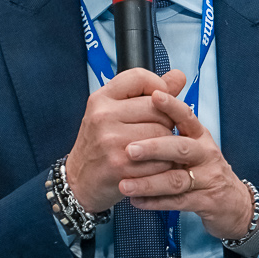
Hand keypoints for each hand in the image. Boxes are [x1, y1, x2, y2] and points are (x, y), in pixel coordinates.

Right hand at [64, 68, 186, 215]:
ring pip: (163, 134)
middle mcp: (103, 116)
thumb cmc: (100, 146)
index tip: (161, 100)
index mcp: (102, 99)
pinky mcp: (120, 165)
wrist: (79, 181)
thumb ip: (147, 94)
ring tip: (157, 151)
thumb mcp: (115, 114)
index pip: (140, 77)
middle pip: (157, 108)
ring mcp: (111, 140)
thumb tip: (179, 76)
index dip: (159, 86)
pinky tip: (154, 166)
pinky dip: (164, 165)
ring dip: (168, 145)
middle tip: (159, 132)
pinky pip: (159, 160)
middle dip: (166, 121)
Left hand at [115, 88, 253, 241]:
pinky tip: (136, 201)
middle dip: (153, 148)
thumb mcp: (193, 144)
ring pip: (176, 180)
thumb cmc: (205, 169)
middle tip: (129, 150)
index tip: (153, 96)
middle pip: (180, 148)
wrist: (234, 202)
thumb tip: (149, 97)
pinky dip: (155, 202)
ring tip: (125, 185)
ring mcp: (207, 179)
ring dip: (148, 183)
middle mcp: (205, 154)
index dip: (171, 106)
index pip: (187, 116)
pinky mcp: (205, 202)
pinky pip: (177, 202)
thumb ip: (173, 128)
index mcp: (200, 136)